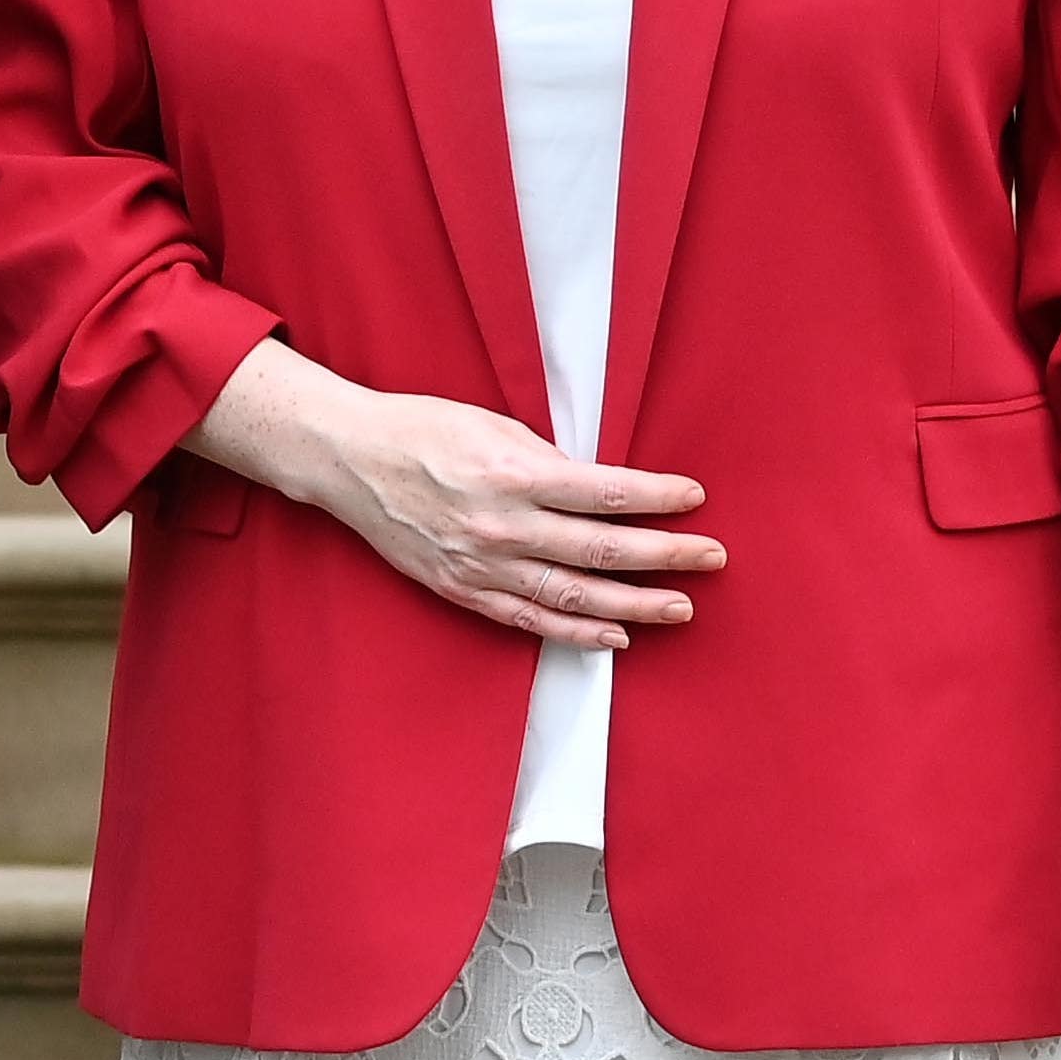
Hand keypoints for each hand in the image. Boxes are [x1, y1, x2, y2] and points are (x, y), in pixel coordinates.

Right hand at [190, 338, 717, 650]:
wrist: (349, 460)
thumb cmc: (422, 430)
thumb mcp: (493, 425)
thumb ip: (548, 461)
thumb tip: (603, 489)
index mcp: (513, 473)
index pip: (607, 493)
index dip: (659, 498)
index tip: (694, 498)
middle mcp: (502, 525)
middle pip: (603, 550)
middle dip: (667, 556)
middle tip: (711, 559)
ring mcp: (481, 565)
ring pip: (574, 595)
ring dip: (635, 605)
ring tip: (680, 607)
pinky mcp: (462, 589)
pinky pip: (530, 619)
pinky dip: (576, 630)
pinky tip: (614, 635)